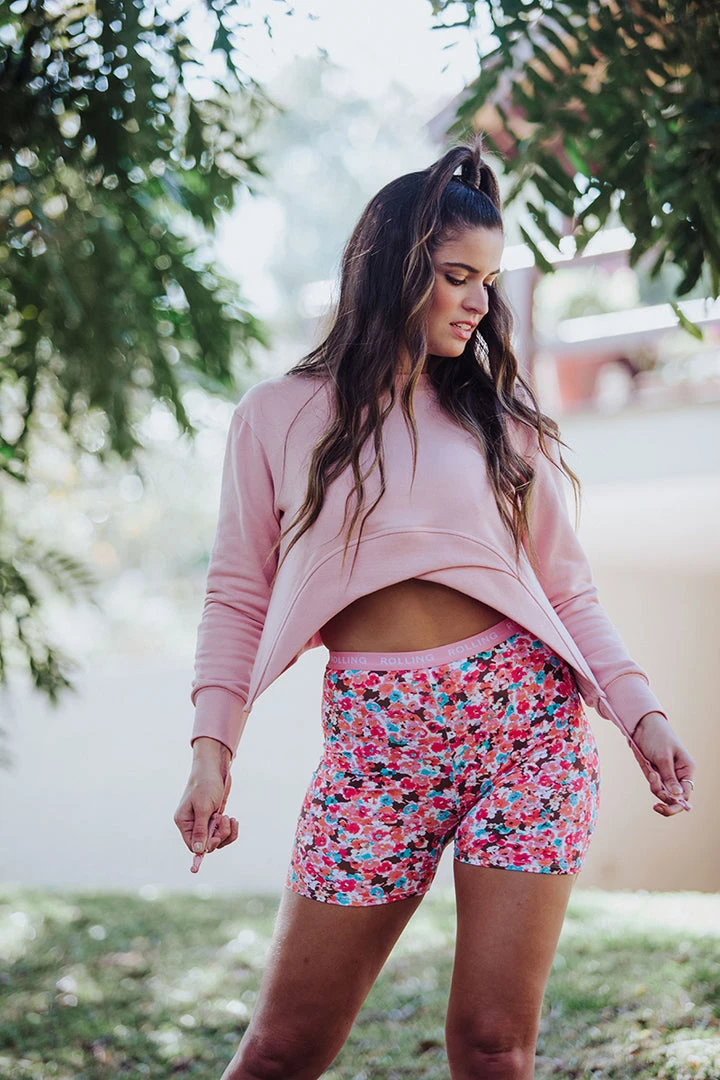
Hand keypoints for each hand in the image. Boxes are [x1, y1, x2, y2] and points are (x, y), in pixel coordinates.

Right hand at [174, 754, 238, 870]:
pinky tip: (233, 819)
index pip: (193, 845)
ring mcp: (205, 821)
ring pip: (217, 839)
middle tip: (224, 819)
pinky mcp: (215, 817)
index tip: (217, 838)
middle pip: (207, 844)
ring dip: (226, 832)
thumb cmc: (205, 784)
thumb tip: (198, 851)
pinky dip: (230, 828)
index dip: (206, 846)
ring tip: (229, 817)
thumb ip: (200, 830)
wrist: (214, 767)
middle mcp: (193, 824)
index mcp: (184, 822)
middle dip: (219, 836)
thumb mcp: (203, 808)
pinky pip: (223, 832)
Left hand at [630, 712, 695, 816]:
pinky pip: (654, 784)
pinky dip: (651, 781)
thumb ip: (669, 777)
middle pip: (675, 798)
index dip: (677, 802)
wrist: (641, 725)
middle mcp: (678, 774)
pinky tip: (649, 769)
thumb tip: (677, 796)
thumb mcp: (663, 757)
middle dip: (666, 801)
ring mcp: (666, 774)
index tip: (664, 803)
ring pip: (662, 792)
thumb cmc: (657, 737)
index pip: (686, 793)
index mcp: (686, 769)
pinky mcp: (656, 773)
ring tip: (651, 772)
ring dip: (655, 787)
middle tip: (656, 807)